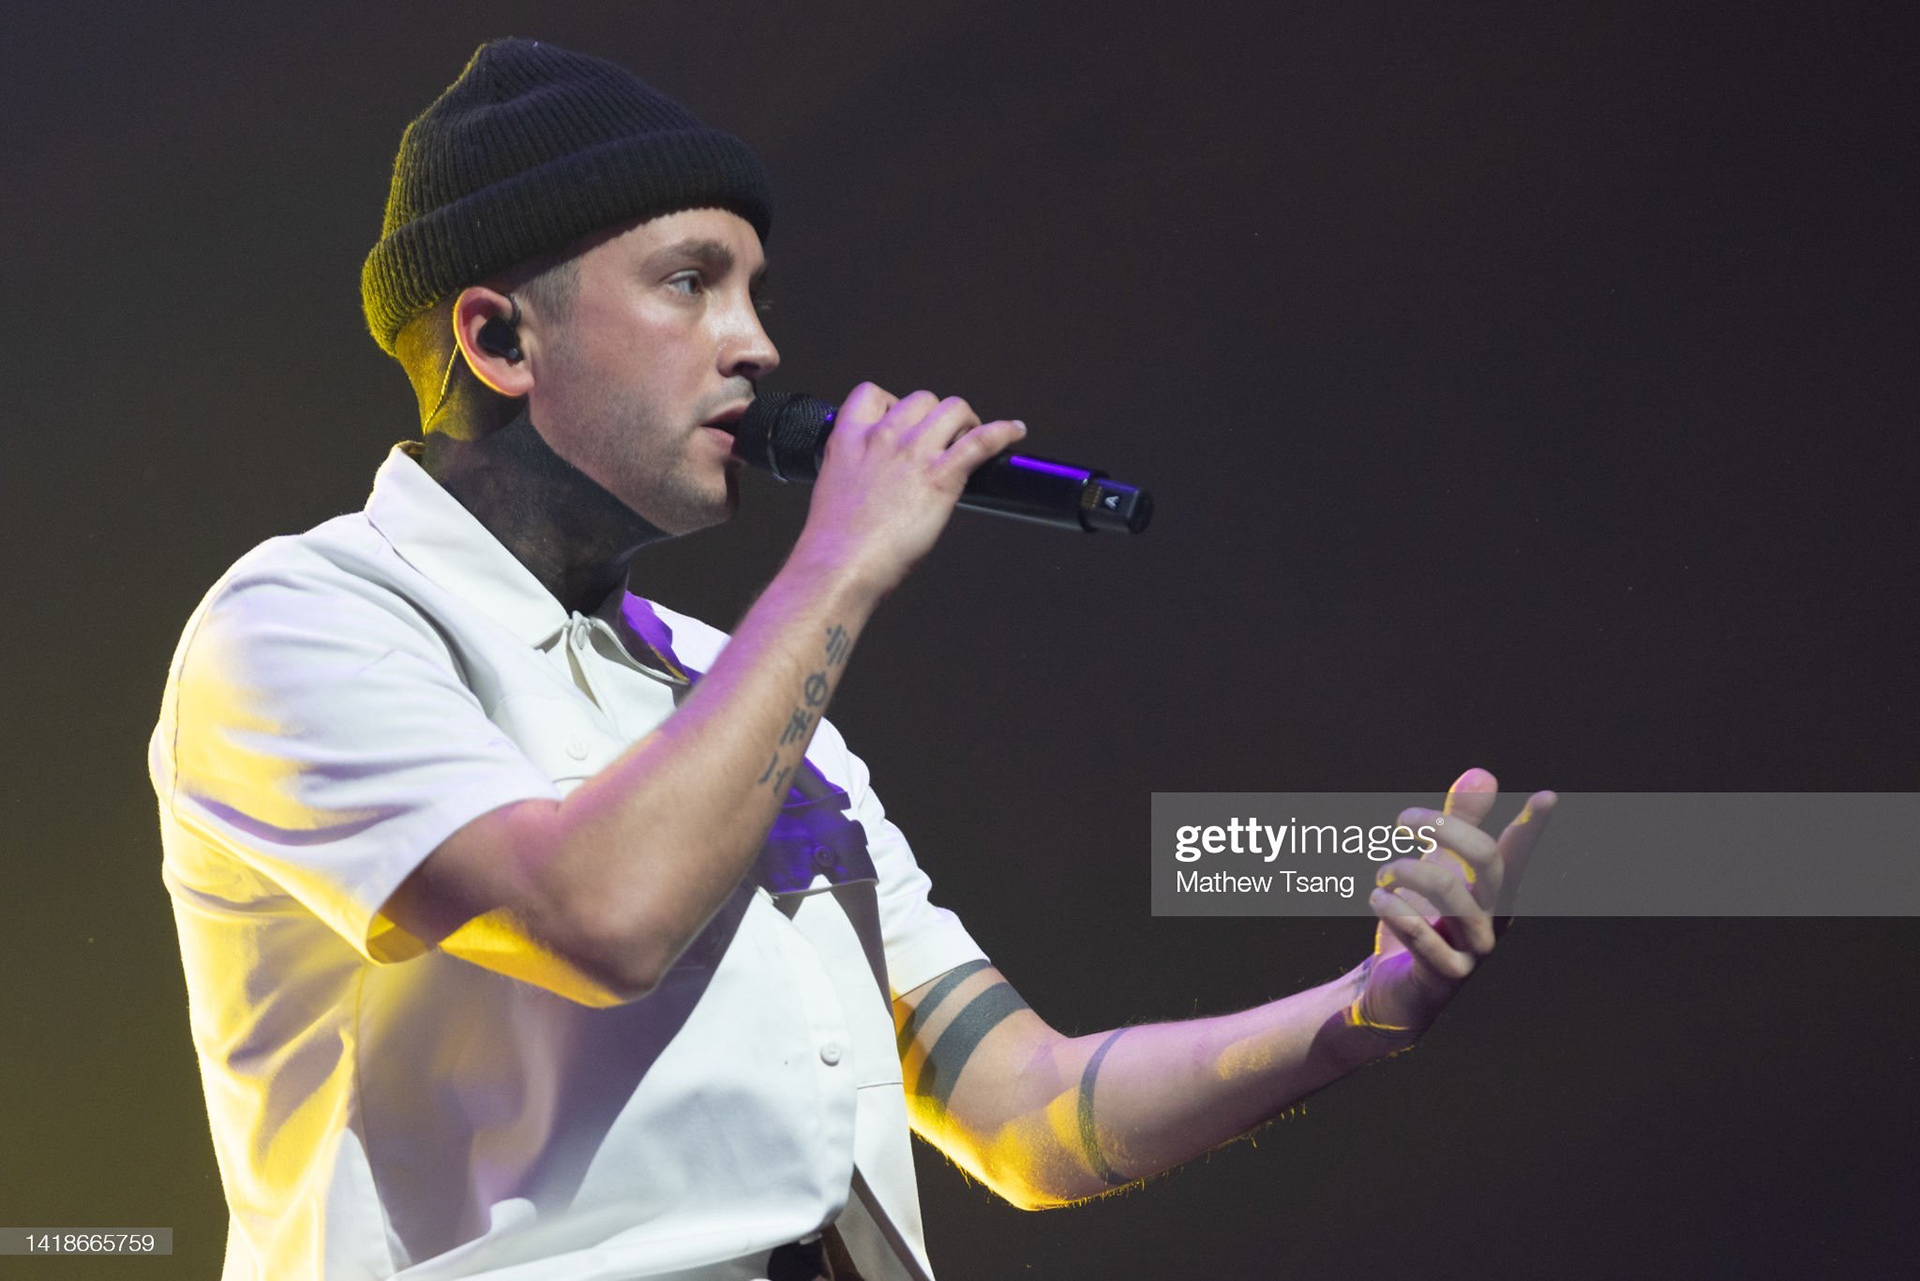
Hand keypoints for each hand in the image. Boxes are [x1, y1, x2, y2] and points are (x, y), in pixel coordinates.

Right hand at [793, 382, 1026, 594]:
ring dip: (966, 421)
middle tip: (943, 439)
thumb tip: (878, 478)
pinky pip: (981, 440)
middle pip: (922, 399)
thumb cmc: (836, 541)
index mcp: (849, 439)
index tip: (903, 422)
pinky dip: (1003, 432)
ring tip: (970, 438)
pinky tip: (1015, 432)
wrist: (840, 565)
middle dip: (936, 416)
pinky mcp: (940, 476)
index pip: (871, 394)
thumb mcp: (835, 488)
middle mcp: (882, 437)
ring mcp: (913, 454)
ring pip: (953, 408)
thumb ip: (857, 471)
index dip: (893, 403)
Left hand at [1349, 768, 1556, 1042]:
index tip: (1547, 796)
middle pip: (1487, 865)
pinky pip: (1426, 941)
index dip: (1530, 828)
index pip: (1514, 854)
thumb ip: (1459, 822)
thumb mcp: (1438, 867)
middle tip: (1402, 818)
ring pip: (1456, 900)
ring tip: (1382, 871)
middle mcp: (1491, 921)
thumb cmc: (1423, 923)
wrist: (1392, 990)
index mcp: (1493, 894)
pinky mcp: (1443, 978)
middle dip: (1446, 829)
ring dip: (1410, 872)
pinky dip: (1398, 912)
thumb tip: (1484, 773)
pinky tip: (1378, 897)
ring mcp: (1471, 953)